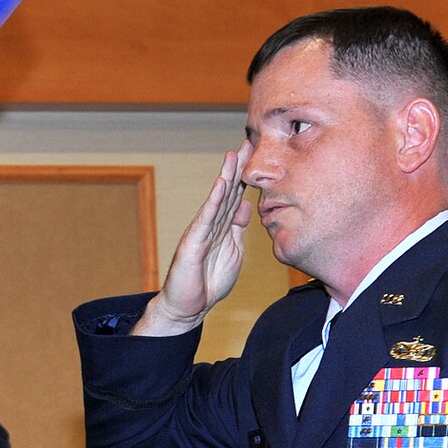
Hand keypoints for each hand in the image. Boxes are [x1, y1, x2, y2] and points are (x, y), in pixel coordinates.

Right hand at [135, 143, 252, 336]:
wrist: (188, 306)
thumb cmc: (209, 281)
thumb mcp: (233, 252)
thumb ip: (238, 229)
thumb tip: (245, 206)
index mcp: (223, 227)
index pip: (237, 196)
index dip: (247, 176)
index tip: (258, 154)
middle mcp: (212, 224)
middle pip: (228, 190)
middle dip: (239, 167)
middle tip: (249, 141)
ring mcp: (201, 231)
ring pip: (217, 199)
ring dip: (227, 176)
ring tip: (234, 154)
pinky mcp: (193, 242)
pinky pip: (206, 218)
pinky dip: (214, 200)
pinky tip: (221, 184)